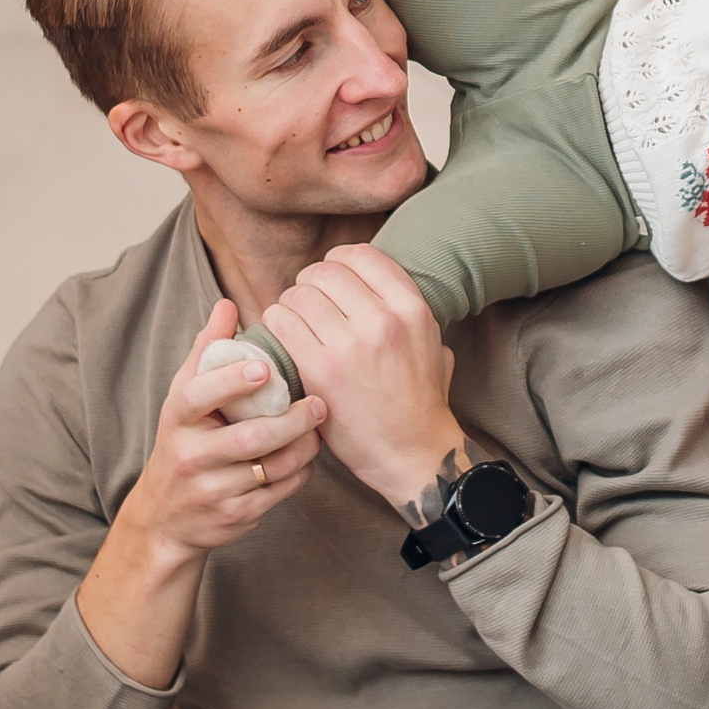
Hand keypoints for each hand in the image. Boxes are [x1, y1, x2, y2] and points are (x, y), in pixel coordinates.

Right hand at [115, 299, 327, 561]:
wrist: (165, 516)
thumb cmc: (184, 440)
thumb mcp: (184, 397)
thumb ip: (207, 351)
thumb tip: (228, 304)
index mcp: (177, 418)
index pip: (199, 395)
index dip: (231, 382)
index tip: (265, 368)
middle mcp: (191, 455)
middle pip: (250, 438)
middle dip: (291, 421)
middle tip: (319, 403)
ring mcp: (213, 489)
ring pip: (271, 467)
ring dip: (304, 447)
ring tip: (318, 428)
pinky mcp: (235, 515)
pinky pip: (279, 492)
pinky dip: (300, 472)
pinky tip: (307, 456)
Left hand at [267, 245, 464, 513]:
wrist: (414, 454)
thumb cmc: (421, 403)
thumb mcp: (434, 345)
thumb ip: (409, 312)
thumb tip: (383, 285)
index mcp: (412, 309)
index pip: (360, 255)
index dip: (337, 262)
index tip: (330, 280)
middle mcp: (383, 320)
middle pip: (324, 271)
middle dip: (309, 284)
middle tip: (306, 305)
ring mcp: (349, 344)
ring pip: (298, 294)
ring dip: (288, 305)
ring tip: (292, 324)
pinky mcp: (320, 369)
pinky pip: (280, 322)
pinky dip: (274, 325)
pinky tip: (282, 340)